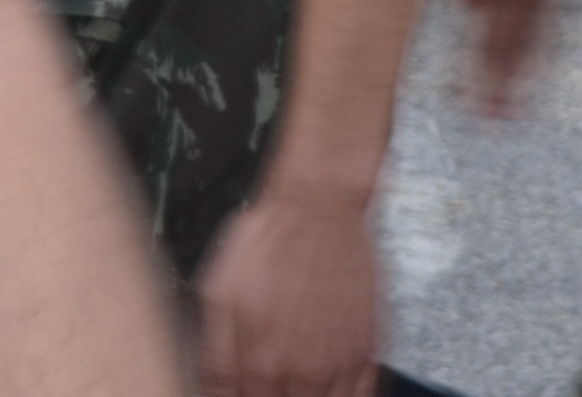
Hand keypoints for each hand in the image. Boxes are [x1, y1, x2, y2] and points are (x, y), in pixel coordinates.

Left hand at [196, 172, 380, 396]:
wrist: (320, 205)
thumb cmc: (269, 241)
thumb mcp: (219, 294)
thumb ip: (215, 355)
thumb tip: (214, 391)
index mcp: (260, 362)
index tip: (238, 390)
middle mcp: (303, 371)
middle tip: (264, 381)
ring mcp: (339, 363)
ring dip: (305, 396)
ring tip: (293, 380)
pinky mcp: (367, 347)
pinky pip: (358, 396)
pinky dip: (340, 396)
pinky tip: (324, 385)